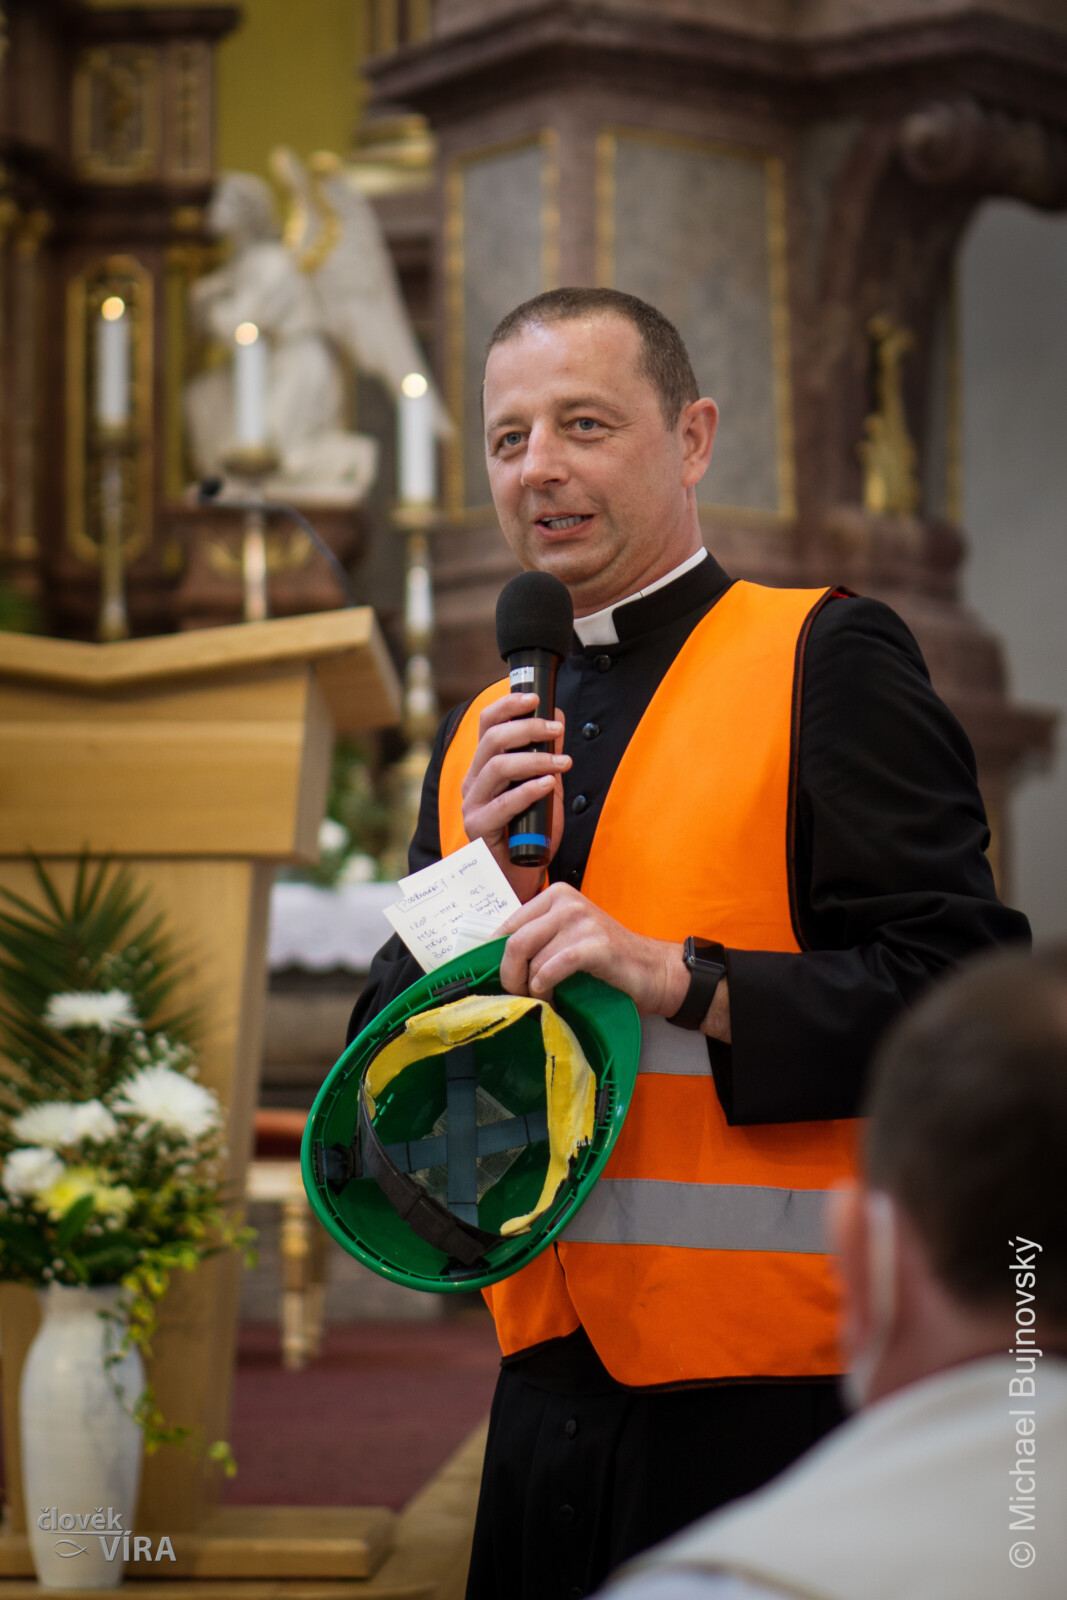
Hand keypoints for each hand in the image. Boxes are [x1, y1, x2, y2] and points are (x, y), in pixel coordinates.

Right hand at [461, 693, 571, 902]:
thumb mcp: (544, 788)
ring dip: (536, 759)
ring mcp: (472, 805)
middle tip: (557, 730)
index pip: (486, 724)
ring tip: (563, 762)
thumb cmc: (530, 833)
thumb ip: (546, 757)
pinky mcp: (479, 828)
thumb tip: (556, 720)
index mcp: (484, 767)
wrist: (520, 877)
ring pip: (498, 766)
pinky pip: (503, 803)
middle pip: (492, 740)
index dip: (507, 706)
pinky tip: (549, 784)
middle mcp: (473, 782)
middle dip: (528, 728)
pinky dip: (529, 790)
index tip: (535, 698)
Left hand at [496, 883, 730, 1040]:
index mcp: (555, 895)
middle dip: (510, 976)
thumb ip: (536, 937)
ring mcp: (582, 921)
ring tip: (542, 998)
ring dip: (531, 988)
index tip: (503, 979)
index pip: (507, 926)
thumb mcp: (564, 937)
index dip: (498, 958)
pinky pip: (552, 969)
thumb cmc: (605, 958)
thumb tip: (492, 956)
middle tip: (518, 995)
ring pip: (532, 959)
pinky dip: (546, 989)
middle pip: (514, 943)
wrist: (652, 971)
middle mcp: (567, 902)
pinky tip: (554, 998)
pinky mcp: (595, 945)